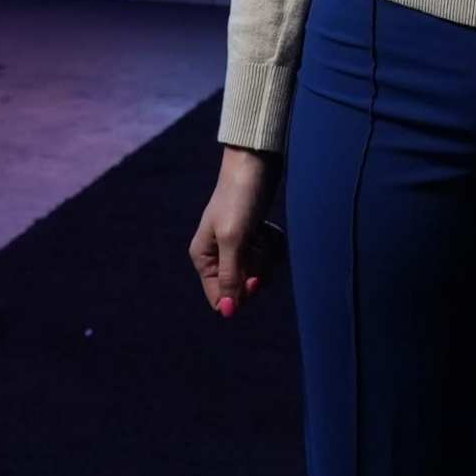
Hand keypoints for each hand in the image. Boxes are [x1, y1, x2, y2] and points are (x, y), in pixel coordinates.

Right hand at [190, 144, 280, 319]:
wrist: (256, 163)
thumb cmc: (239, 199)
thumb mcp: (233, 240)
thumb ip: (230, 277)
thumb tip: (227, 312)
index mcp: (203, 258)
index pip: (221, 298)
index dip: (240, 295)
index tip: (252, 279)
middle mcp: (218, 255)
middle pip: (242, 288)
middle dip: (256, 271)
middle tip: (258, 247)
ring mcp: (238, 245)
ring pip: (259, 272)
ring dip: (267, 256)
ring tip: (263, 232)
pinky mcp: (255, 235)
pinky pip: (269, 256)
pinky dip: (273, 245)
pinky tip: (271, 228)